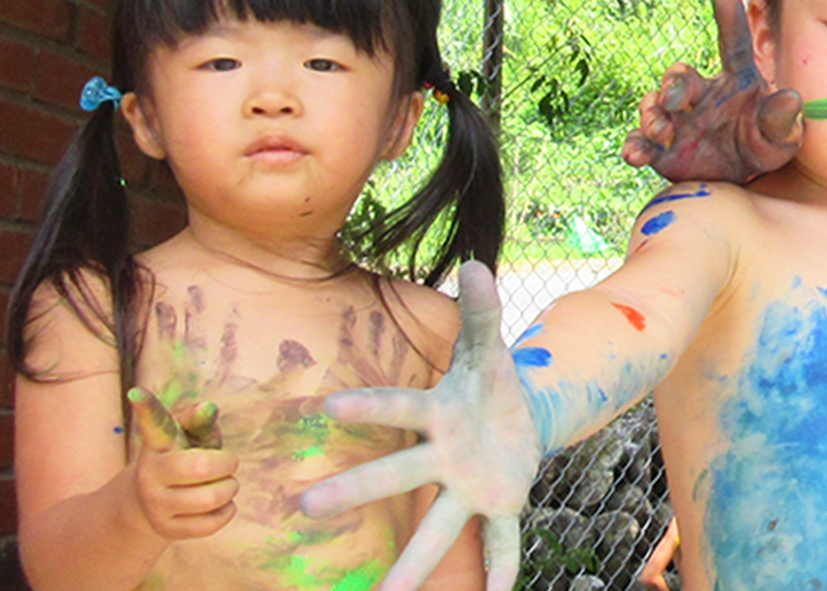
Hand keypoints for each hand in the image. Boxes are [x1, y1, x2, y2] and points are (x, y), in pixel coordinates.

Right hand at [125, 389, 234, 540]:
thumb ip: (198, 420)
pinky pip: (213, 522)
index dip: (147, 407)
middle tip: (227, 464)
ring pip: (212, 498)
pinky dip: (227, 511)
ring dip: (229, 489)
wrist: (152, 502)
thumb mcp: (188, 436)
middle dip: (227, 464)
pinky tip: (219, 505)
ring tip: (224, 485)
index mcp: (157, 443)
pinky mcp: (166, 529)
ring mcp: (155, 504)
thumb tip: (208, 408)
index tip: (136, 392)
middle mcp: (150, 473)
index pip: (154, 423)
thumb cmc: (182, 458)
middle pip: (203, 466)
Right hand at [296, 262, 535, 590]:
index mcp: (437, 415)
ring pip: (436, 531)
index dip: (369, 406)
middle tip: (306, 507)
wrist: (521, 418)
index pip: (400, 407)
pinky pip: (499, 542)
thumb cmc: (489, 383)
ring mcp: (466, 488)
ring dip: (411, 567)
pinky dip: (500, 567)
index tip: (329, 407)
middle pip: (395, 475)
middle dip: (353, 490)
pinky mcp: (499, 506)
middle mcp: (441, 458)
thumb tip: (477, 266)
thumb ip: (480, 313)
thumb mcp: (488, 349)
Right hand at [621, 0, 804, 182]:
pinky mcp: (661, 149)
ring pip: (654, 105)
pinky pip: (640, 141)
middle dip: (673, 84)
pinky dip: (634, 146)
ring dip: (653, 115)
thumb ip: (784, 121)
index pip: (732, 44)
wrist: (742, 184)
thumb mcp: (782, 140)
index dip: (727, 16)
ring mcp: (678, 120)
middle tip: (676, 101)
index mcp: (736, 82)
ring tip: (662, 131)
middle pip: (680, 76)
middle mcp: (701, 94)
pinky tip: (633, 156)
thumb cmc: (764, 148)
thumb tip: (790, 98)